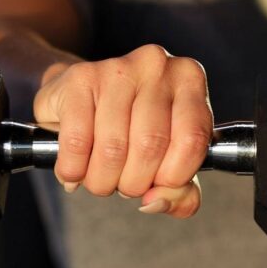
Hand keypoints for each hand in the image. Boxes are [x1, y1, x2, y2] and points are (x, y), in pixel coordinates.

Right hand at [34, 44, 212, 217]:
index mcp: (189, 79)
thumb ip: (179, 190)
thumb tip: (157, 201)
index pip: (192, 140)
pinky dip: (74, 169)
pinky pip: (78, 142)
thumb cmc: (128, 126)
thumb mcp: (165, 157)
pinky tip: (74, 169)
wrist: (78, 96)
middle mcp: (156, 66)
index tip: (157, 185)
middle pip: (150, 146)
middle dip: (133, 183)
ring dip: (102, 180)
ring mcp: (116, 69)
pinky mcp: (79, 79)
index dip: (174, 176)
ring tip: (98, 176)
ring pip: (113, 149)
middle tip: (122, 183)